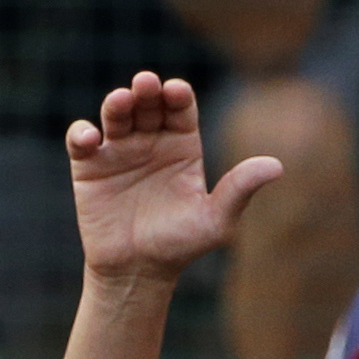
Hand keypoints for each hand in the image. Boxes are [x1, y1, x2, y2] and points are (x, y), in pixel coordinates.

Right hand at [65, 71, 280, 284]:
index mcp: (182, 145)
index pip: (180, 107)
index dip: (178, 95)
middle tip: (146, 85)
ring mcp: (119, 151)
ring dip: (117, 103)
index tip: (176, 93)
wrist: (137, 273)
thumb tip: (277, 166)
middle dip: (147, 90)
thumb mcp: (215, 221)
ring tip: (120, 102)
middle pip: (148, 102)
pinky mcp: (89, 167)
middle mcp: (151, 141)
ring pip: (117, 113)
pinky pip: (81, 140)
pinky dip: (81, 133)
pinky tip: (90, 138)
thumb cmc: (179, 247)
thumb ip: (241, 190)